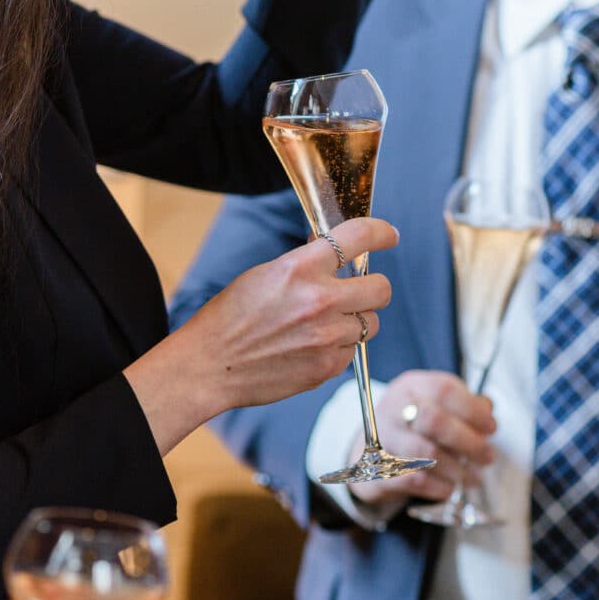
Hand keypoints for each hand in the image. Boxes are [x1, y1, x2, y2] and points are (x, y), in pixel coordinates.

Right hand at [127, 217, 396, 453]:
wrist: (209, 366)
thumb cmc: (230, 318)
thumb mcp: (265, 274)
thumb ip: (306, 263)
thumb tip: (337, 251)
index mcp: (300, 269)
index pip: (358, 237)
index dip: (380, 233)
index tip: (389, 235)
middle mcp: (319, 300)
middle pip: (381, 288)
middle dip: (373, 287)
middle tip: (360, 291)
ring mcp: (326, 336)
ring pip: (370, 323)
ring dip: (355, 321)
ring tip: (323, 324)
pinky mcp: (326, 366)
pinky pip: (352, 350)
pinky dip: (339, 347)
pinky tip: (310, 347)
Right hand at [348, 370, 495, 508]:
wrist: (370, 451)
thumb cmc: (414, 426)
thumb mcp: (437, 405)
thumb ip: (465, 406)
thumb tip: (488, 413)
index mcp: (412, 387)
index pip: (444, 390)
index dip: (473, 410)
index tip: (491, 428)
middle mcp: (393, 408)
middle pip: (433, 420)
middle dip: (468, 441)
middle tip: (487, 457)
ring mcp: (381, 438)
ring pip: (424, 453)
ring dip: (457, 469)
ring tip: (474, 478)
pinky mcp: (377, 469)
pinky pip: (413, 480)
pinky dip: (439, 486)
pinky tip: (451, 488)